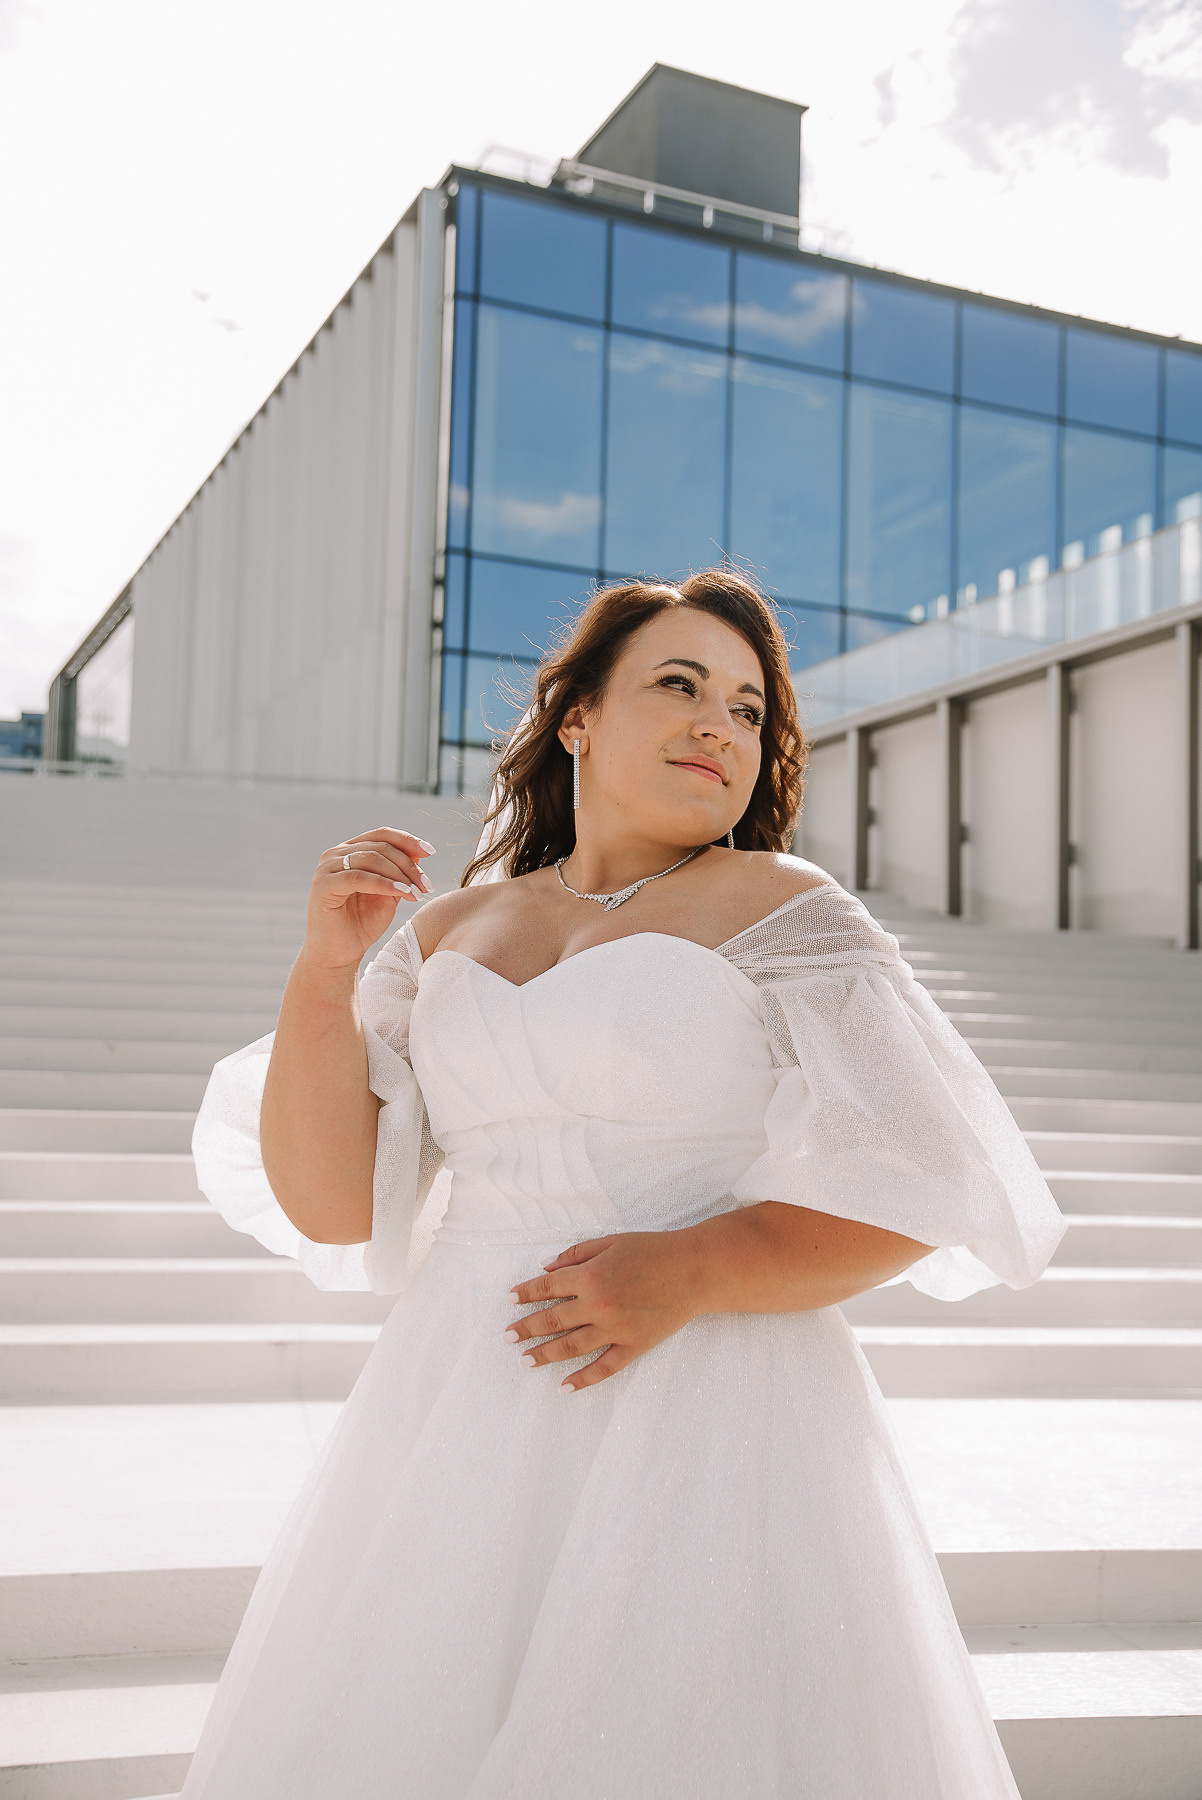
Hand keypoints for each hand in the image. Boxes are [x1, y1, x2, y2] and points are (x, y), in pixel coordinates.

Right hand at [302, 828, 436, 971]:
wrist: (339, 954)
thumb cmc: (362, 925)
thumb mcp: (388, 894)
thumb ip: (400, 872)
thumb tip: (420, 850)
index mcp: (350, 851)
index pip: (382, 835)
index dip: (407, 840)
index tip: (431, 851)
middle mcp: (335, 855)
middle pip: (380, 847)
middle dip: (409, 865)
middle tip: (427, 885)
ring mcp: (327, 869)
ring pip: (372, 859)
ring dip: (400, 875)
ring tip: (417, 893)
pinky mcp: (323, 886)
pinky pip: (359, 877)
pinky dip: (384, 884)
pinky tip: (403, 893)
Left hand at [504, 1230, 701, 1392]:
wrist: (694, 1270)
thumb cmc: (653, 1250)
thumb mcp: (611, 1242)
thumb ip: (576, 1254)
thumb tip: (545, 1267)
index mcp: (590, 1275)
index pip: (547, 1287)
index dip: (525, 1293)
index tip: (509, 1300)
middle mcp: (597, 1304)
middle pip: (552, 1320)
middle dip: (525, 1329)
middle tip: (507, 1337)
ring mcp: (615, 1328)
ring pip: (570, 1346)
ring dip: (544, 1355)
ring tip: (525, 1361)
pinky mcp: (634, 1345)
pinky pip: (604, 1368)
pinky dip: (583, 1379)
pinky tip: (564, 1387)